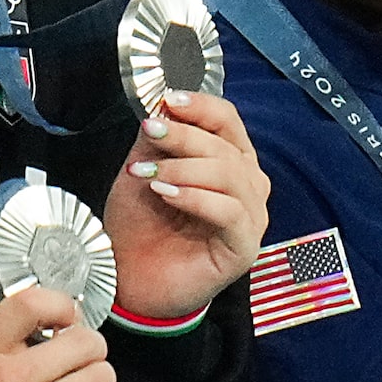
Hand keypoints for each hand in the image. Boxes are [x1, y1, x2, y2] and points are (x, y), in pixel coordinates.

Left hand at [105, 91, 267, 320]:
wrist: (129, 282)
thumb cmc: (140, 228)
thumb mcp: (141, 172)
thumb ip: (156, 142)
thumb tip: (163, 105)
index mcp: (229, 162)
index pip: (229, 122)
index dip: (202, 107)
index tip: (168, 99)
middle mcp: (248, 186)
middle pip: (228, 147)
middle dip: (186, 136)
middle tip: (151, 132)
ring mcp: (251, 217)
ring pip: (231, 176)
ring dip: (186, 168)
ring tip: (149, 174)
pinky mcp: (245, 247)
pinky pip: (230, 212)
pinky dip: (196, 198)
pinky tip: (166, 194)